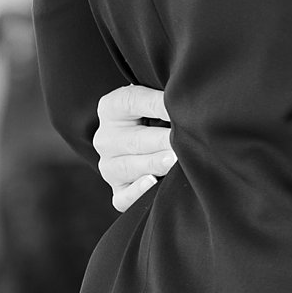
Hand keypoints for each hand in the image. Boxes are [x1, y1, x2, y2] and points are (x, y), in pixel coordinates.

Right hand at [93, 84, 174, 210]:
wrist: (145, 135)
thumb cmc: (156, 112)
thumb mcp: (154, 96)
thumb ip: (163, 98)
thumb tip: (185, 103)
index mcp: (111, 108)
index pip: (133, 102)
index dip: (158, 104)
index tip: (179, 106)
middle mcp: (106, 139)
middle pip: (135, 140)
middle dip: (163, 140)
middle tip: (184, 140)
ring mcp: (110, 167)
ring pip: (130, 167)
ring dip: (155, 164)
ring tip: (175, 159)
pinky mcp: (119, 191)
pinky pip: (124, 196)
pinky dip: (137, 192)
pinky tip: (153, 182)